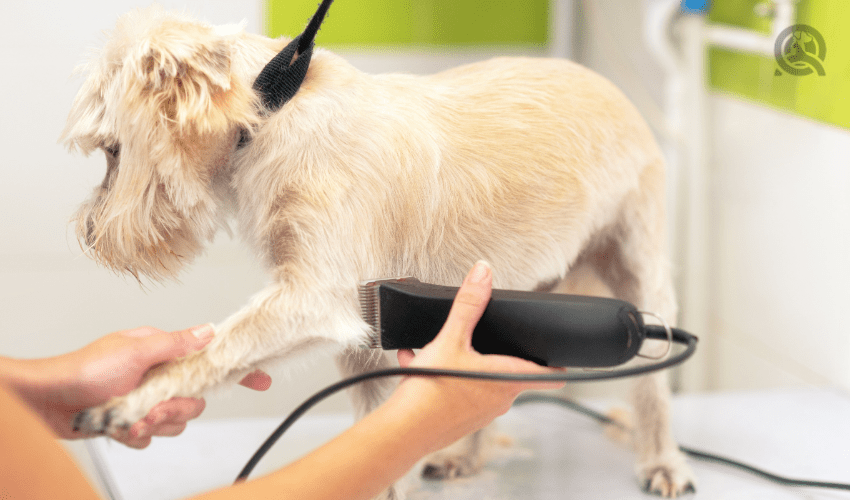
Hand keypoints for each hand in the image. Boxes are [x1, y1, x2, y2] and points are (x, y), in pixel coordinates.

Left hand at [25, 325, 271, 447]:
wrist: (48, 401)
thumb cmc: (84, 370)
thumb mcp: (136, 351)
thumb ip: (177, 343)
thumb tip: (209, 330)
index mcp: (162, 351)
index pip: (207, 357)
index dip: (234, 369)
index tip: (260, 377)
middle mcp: (157, 374)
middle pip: (194, 399)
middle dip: (176, 408)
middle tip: (156, 407)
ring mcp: (145, 398)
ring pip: (175, 421)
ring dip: (154, 423)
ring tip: (131, 418)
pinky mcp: (132, 420)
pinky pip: (152, 435)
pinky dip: (137, 434)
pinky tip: (121, 427)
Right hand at [394, 261, 564, 450]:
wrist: (402, 430)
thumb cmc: (431, 389)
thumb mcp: (450, 338)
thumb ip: (469, 304)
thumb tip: (483, 272)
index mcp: (506, 379)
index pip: (548, 376)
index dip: (558, 365)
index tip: (562, 358)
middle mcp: (499, 401)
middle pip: (508, 373)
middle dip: (493, 354)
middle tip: (477, 340)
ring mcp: (479, 415)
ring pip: (479, 382)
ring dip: (463, 365)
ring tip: (435, 352)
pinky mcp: (458, 422)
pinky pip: (458, 394)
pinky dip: (444, 379)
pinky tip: (418, 365)